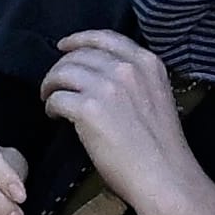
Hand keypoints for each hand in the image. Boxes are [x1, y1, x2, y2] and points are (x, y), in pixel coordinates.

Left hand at [40, 30, 189, 202]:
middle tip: (54, 84)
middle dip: (61, 67)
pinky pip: (57, 98)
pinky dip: (51, 106)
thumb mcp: (157, 96)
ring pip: (62, 72)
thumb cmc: (161, 146)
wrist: (164, 177)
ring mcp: (107, 87)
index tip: (64, 45)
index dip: (79, 39)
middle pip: (79, 55)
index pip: (104, 37)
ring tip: (50, 98)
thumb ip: (133, 79)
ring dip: (51, 85)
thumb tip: (99, 74)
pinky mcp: (89, 108)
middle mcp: (126, 68)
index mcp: (147, 62)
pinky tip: (54, 116)